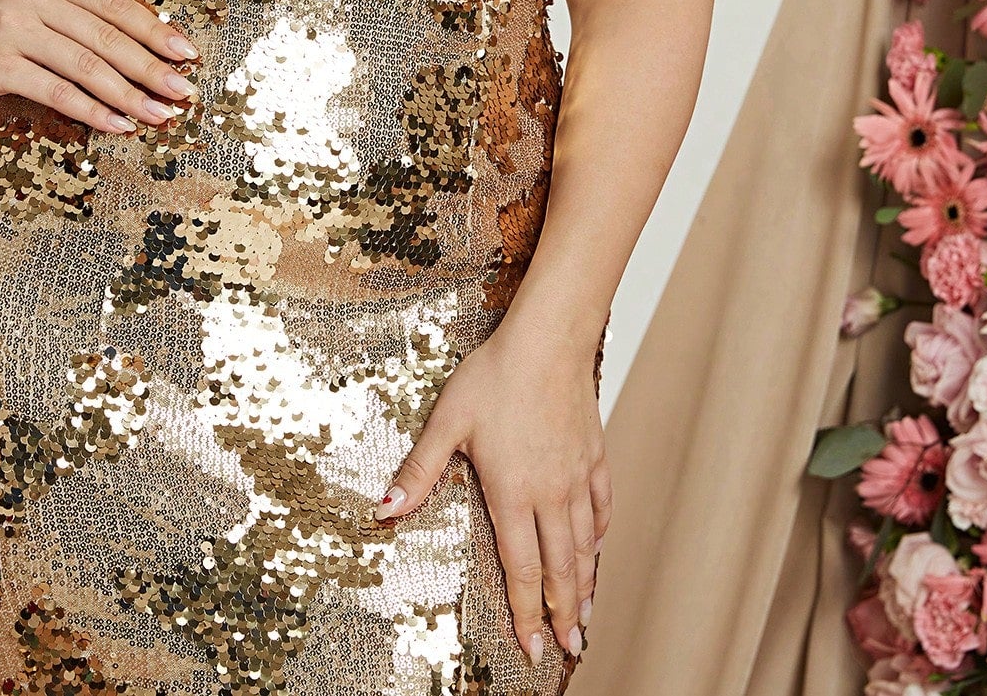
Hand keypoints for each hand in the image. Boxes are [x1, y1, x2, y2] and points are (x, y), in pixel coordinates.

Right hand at [0, 0, 200, 133]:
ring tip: (159, 115)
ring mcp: (15, 32)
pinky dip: (92, 110)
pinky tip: (119, 125)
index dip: (153, 29)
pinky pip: (57, 91)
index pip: (113, 4)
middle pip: (107, 37)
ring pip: (87, 67)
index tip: (185, 51)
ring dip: (130, 95)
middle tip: (184, 91)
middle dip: (152, 67)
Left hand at [371, 327, 610, 664]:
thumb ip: (419, 470)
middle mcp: (551, 493)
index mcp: (513, 492)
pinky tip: (597, 547)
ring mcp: (577, 475)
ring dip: (586, 584)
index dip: (526, 611)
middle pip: (561, 568)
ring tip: (586, 617)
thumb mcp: (447, 421)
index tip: (531, 646)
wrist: (548, 339)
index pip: (522, 568)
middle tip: (567, 648)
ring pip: (587, 544)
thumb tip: (384, 510)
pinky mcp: (594, 455)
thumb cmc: (495, 375)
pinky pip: (602, 506)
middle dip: (562, 613)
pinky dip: (600, 535)